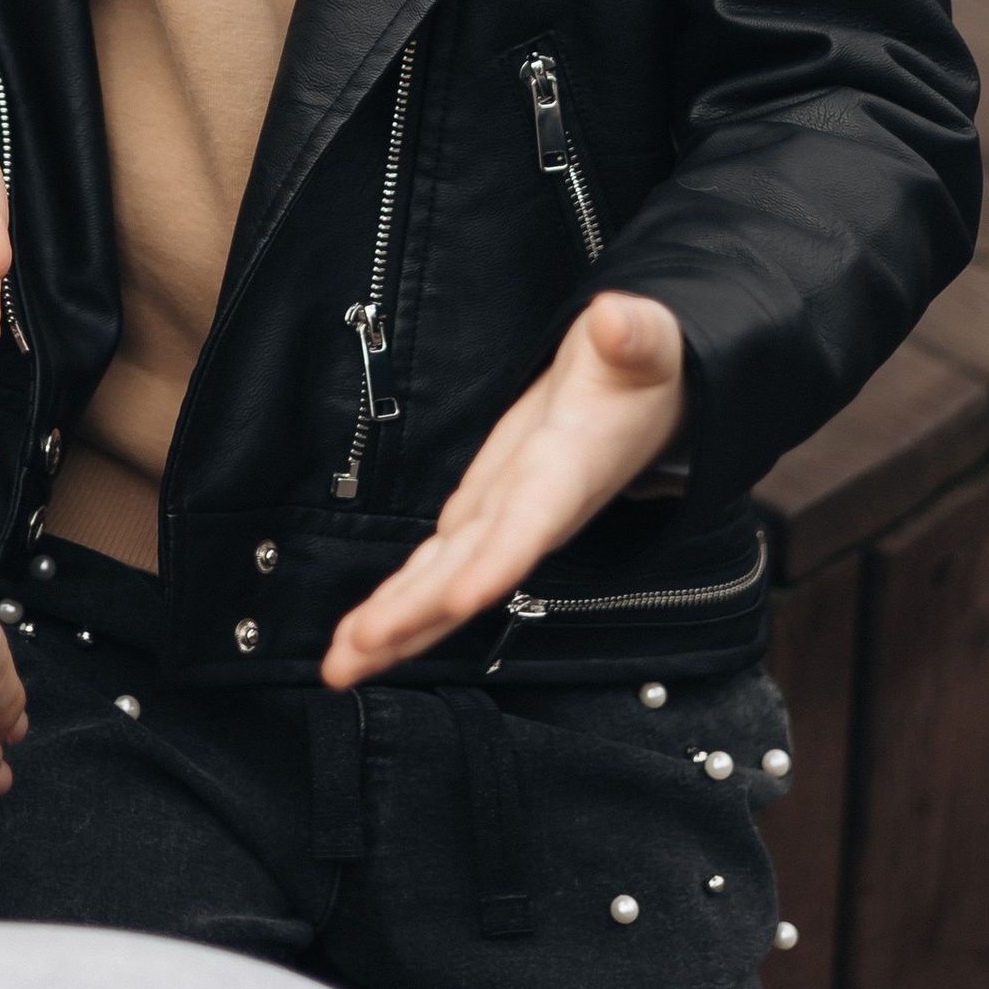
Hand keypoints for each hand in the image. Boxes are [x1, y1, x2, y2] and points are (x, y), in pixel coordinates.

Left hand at [321, 291, 688, 688]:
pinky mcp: (480, 514)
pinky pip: (433, 568)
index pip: (533, 520)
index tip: (463, 597)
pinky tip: (360, 637)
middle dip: (416, 613)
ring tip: (338, 667)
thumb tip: (616, 321)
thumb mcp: (646, 344)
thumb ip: (634, 337)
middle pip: (469, 570)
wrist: (650, 402)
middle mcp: (532, 510)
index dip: (500, 559)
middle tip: (359, 651)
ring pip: (441, 581)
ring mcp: (501, 519)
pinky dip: (397, 602)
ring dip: (392, 624)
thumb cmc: (645, 373)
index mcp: (569, 470)